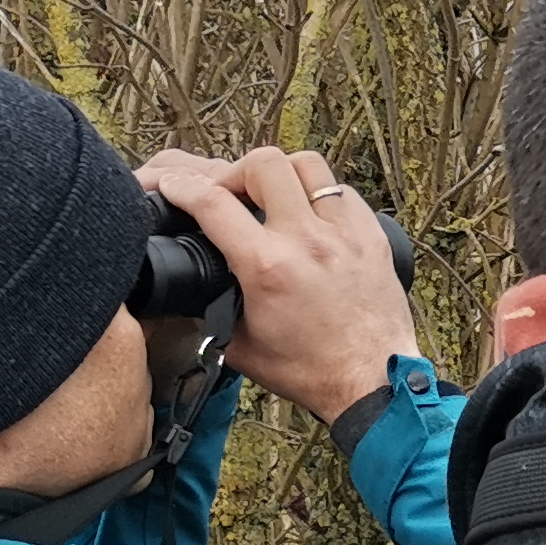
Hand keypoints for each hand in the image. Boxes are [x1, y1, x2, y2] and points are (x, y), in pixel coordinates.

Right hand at [137, 146, 423, 426]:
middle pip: (264, 163)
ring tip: (270, 195)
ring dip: (281, 173)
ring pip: (307, 164)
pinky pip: (342, 190)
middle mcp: (308, 241)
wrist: (373, 381)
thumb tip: (191, 284)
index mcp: (268, 267)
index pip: (212, 203)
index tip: (171, 185)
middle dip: (235, 171)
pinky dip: (319, 194)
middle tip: (230, 192)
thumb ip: (210, 306)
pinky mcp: (373, 236)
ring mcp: (346, 234)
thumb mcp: (238, 344)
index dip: (181, 186)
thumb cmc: (310, 370)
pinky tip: (309, 214)